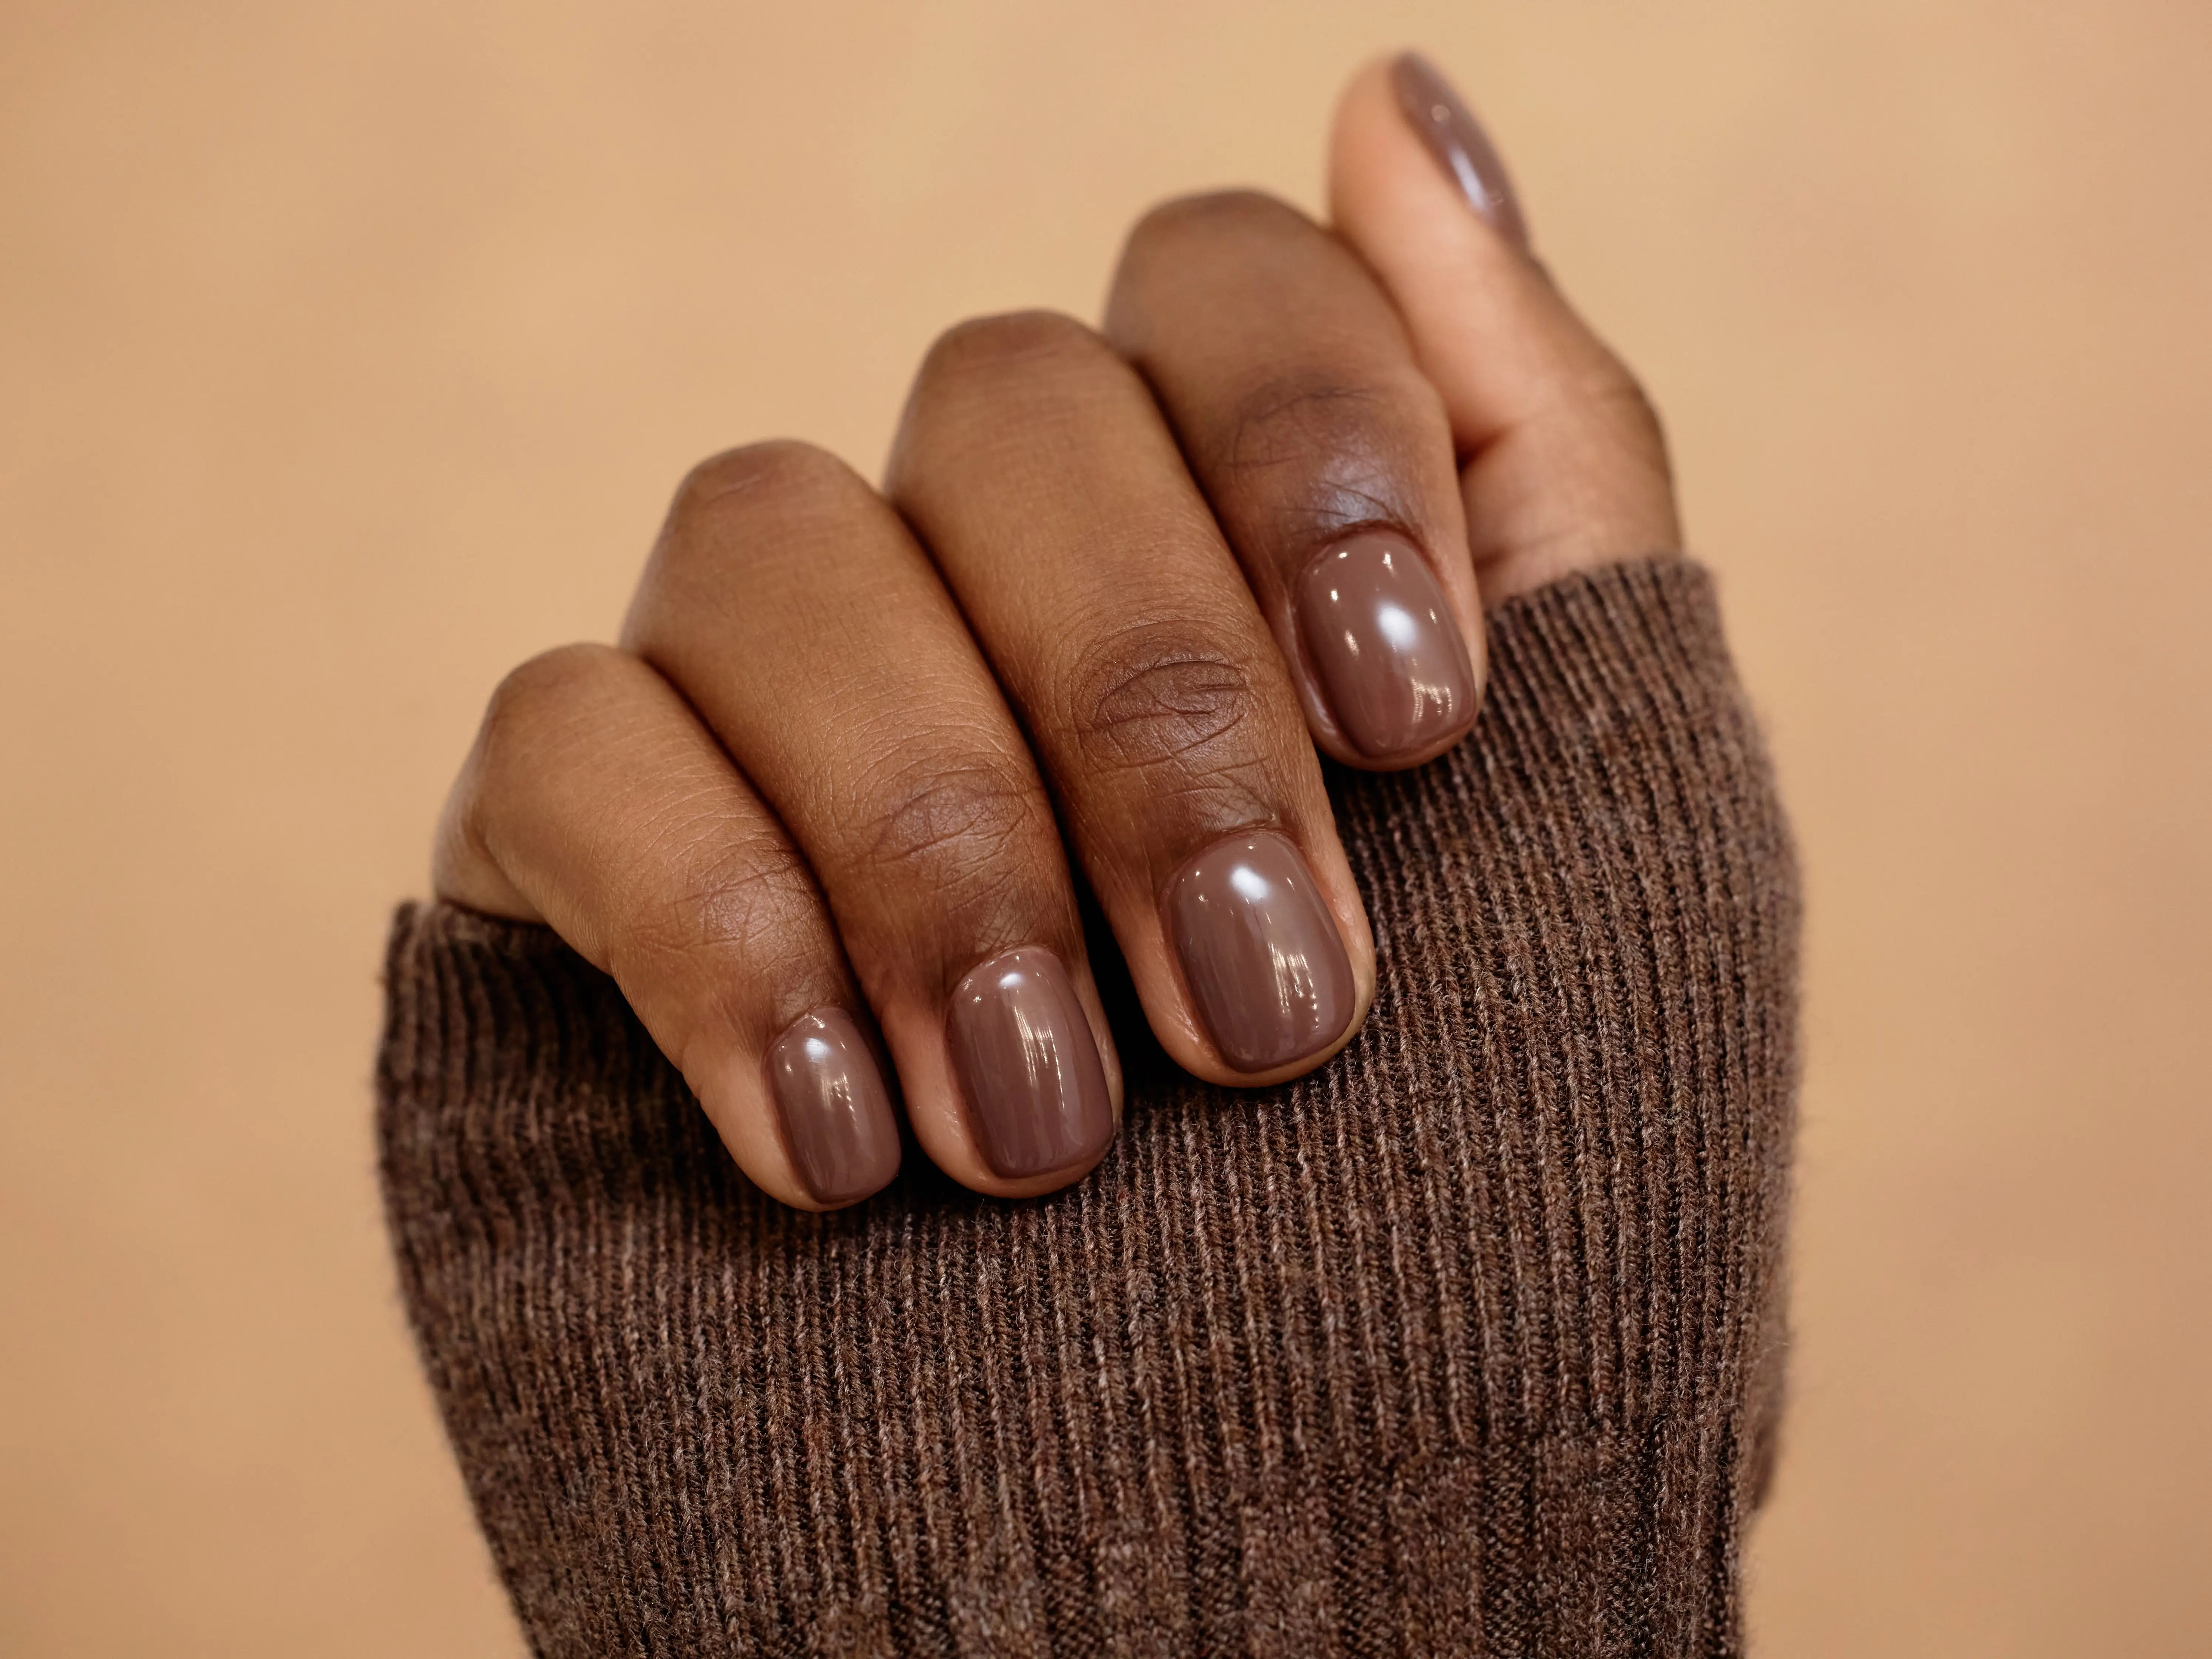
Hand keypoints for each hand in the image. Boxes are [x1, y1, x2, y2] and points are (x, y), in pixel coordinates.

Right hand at [429, 55, 1679, 1209]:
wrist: (1278, 1598)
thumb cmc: (1503, 1230)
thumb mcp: (1623, 814)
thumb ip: (1535, 445)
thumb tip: (1396, 97)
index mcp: (1230, 564)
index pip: (1209, 285)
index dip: (1311, 440)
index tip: (1419, 720)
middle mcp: (996, 605)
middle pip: (995, 408)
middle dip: (1147, 702)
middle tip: (1268, 1020)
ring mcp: (779, 735)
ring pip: (765, 542)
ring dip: (941, 837)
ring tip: (1051, 1136)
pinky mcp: (583, 889)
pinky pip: (564, 745)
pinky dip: (715, 928)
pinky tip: (835, 1161)